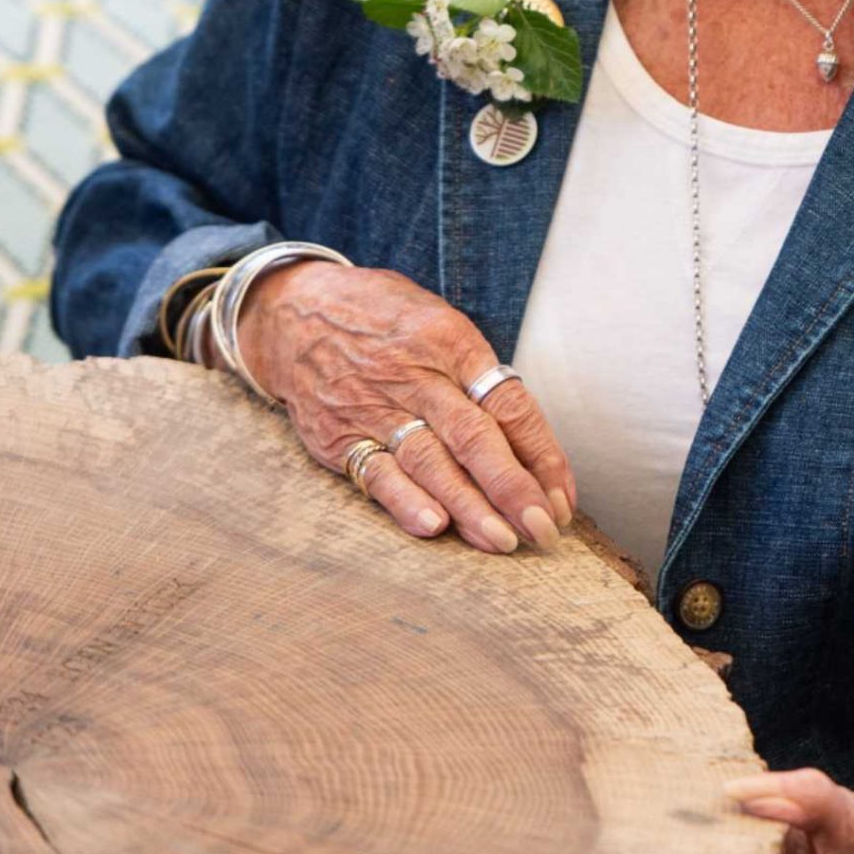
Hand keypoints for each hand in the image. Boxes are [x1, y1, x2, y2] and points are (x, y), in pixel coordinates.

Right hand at [235, 260, 576, 555]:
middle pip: (474, 437)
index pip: (509, 404)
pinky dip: (405, 501)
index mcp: (451, 341)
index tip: (562, 496)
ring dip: (469, 507)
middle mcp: (416, 375)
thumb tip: (526, 439)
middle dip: (513, 489)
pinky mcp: (338, 436)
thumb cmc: (381, 318)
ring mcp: (374, 407)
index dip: (541, 454)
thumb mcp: (436, 319)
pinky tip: (433, 527)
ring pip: (430, 462)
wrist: (291, 312)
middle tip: (544, 530)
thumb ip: (476, 373)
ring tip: (501, 541)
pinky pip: (376, 472)